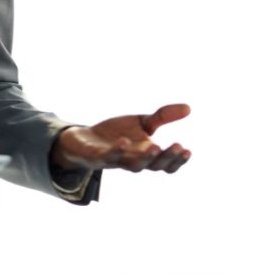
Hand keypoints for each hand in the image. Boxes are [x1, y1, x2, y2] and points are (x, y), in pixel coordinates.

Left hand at [51, 103, 191, 172]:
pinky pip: (108, 157)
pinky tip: (124, 141)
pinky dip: (116, 151)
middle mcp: (134, 161)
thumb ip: (163, 117)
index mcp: (147, 156)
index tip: (188, 150)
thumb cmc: (117, 134)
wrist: (84, 140)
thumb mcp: (142, 123)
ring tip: (155, 147)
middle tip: (178, 146)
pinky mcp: (97, 156)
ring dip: (144, 158)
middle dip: (166, 158)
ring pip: (133, 165)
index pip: (166, 165)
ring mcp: (116, 161)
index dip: (177, 160)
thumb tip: (189, 108)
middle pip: (153, 166)